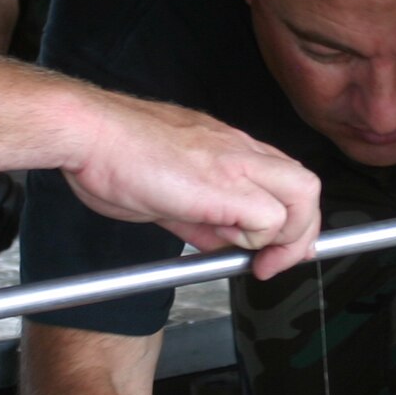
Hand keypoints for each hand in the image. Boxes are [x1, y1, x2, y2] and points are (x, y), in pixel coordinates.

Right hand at [65, 95, 320, 278]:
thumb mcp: (169, 193)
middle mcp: (240, 151)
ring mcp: (235, 163)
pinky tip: (223, 243)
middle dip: (302, 232)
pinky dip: (255, 240)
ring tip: (252, 256)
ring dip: (285, 236)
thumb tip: (224, 242)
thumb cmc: (114, 153)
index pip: (286, 182)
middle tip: (276, 261)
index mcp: (229, 148)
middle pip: (307, 187)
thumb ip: (204, 218)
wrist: (88, 133)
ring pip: (302, 196)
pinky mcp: (223, 185)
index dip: (290, 221)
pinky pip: (267, 219)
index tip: (273, 250)